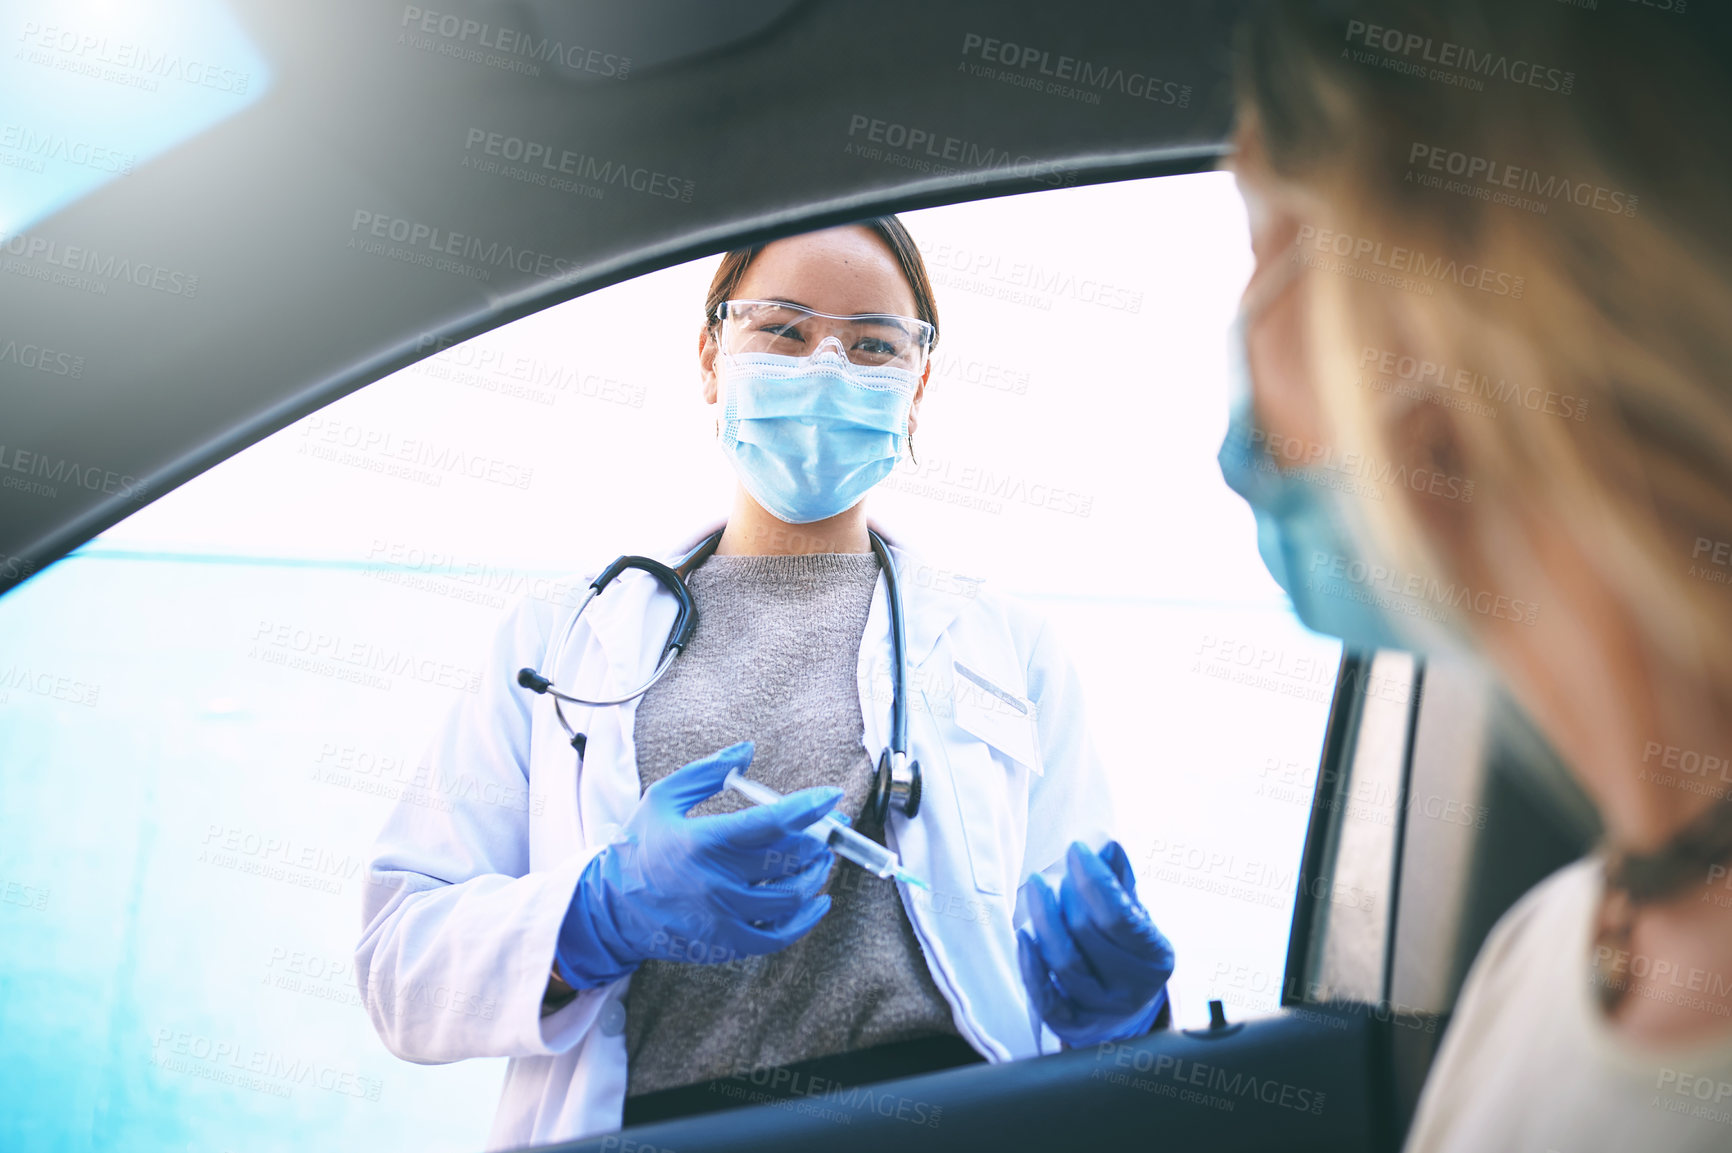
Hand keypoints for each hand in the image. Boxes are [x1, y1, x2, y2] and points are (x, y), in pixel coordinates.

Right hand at [555, 741, 840, 985]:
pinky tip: (816, 900)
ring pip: (789, 898)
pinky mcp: (725, 944)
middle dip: (818, 839)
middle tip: (830, 827)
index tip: (831, 795)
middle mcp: (714, 883)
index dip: (805, 808)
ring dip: (814, 874)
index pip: (767, 824)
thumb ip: (706, 773)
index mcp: (700, 842)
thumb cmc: (641, 846)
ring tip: (821, 858)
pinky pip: (778, 937)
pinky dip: (805, 920)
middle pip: (786, 860)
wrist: (612, 908)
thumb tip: (747, 751)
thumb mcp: (662, 798)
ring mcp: (721, 918)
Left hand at [1017, 841, 1174, 1047]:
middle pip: (1088, 933)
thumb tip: (1108, 845)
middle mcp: (1133, 989)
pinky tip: (1024, 937)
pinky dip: (1031, 965)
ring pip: (1066, 963)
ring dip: (1045, 920)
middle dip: (1067, 895)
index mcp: (1156, 957)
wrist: (1124, 1011)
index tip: (1076, 849)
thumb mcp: (1134, 917)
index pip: (1119, 915)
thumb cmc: (1126, 952)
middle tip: (1056, 875)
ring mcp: (1102, 1011)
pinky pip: (1046, 998)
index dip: (1094, 879)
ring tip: (1036, 889)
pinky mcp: (1072, 1026)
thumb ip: (1121, 883)